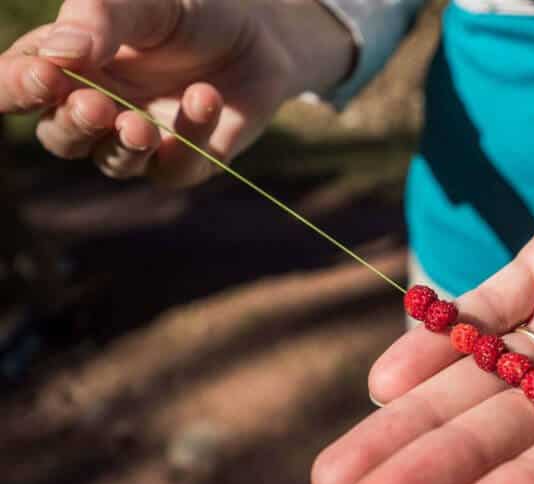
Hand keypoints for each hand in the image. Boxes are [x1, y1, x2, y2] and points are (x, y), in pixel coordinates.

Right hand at [1, 0, 352, 186]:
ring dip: (124, 146)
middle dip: (74, 125)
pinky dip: (190, 137)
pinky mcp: (187, 162)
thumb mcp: (143, 1)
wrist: (260, 35)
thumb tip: (59, 54)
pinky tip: (203, 98)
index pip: (18, 88)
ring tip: (140, 124)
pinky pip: (176, 167)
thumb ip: (100, 19)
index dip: (17, 90)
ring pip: (113, 163)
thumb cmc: (188, 12)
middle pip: (60, 137)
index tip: (40, 76)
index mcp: (64, 66)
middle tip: (95, 106)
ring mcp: (140, 142)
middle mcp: (95, 110)